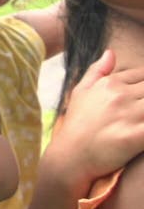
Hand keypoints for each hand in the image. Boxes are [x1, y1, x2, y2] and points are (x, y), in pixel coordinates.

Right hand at [48, 50, 143, 190]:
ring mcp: (129, 115)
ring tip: (143, 118)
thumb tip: (111, 52)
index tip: (141, 98)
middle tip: (141, 111)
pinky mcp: (136, 136)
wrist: (71, 156)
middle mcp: (120, 95)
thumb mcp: (80, 92)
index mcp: (110, 84)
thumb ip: (97, 71)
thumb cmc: (77, 125)